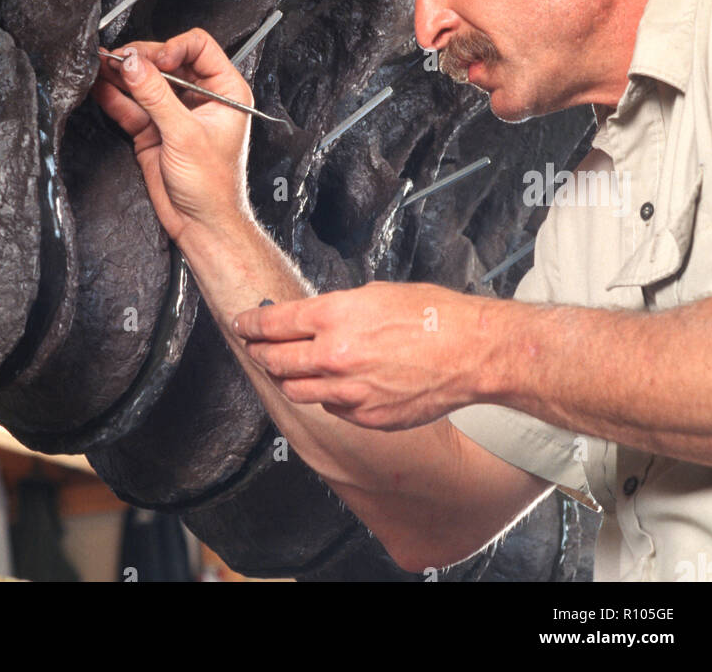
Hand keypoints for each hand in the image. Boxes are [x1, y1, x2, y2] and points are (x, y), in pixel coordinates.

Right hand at [91, 27, 254, 243]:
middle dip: (141, 59)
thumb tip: (134, 65)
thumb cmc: (214, 186)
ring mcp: (174, 112)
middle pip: (166, 60)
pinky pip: (131, 105)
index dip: (173, 47)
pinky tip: (101, 86)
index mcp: (225, 90)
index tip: (154, 60)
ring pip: (146, 81)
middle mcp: (200, 97)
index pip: (199, 47)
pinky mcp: (153, 129)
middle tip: (118, 59)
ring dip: (122, 74)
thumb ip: (157, 97)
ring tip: (102, 65)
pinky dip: (115, 96)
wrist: (201, 224)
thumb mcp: (186, 135)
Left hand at [233, 280, 490, 429]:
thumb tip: (315, 319)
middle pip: (277, 361)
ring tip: (286, 370)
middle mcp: (335, 356)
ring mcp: (350, 391)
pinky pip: (332, 408)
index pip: (274, 324)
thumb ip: (338, 310)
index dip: (251, 324)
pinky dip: (326, 396)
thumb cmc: (431, 315)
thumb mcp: (375, 294)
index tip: (242, 325)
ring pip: (297, 392)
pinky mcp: (367, 417)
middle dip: (260, 353)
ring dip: (287, 380)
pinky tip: (332, 385)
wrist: (469, 351)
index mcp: (334, 317)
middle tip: (255, 348)